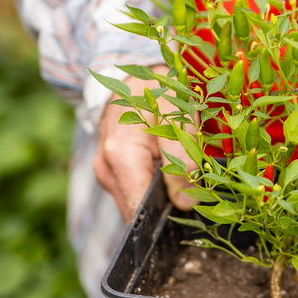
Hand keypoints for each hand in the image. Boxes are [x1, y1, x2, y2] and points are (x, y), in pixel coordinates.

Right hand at [93, 66, 196, 221]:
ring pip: (135, 201)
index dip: (162, 222)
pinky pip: (133, 189)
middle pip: (137, 210)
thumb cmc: (160, 93)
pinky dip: (151, 186)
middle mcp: (106, 170)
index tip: (186, 219)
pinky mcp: (111, 170)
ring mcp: (105, 171)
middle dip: (164, 208)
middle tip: (192, 192)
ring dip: (158, 196)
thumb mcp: (181, 121)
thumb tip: (186, 205)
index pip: (137, 212)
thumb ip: (183, 164)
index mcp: (120, 158)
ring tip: (179, 176)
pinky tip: (166, 171)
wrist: (136, 75)